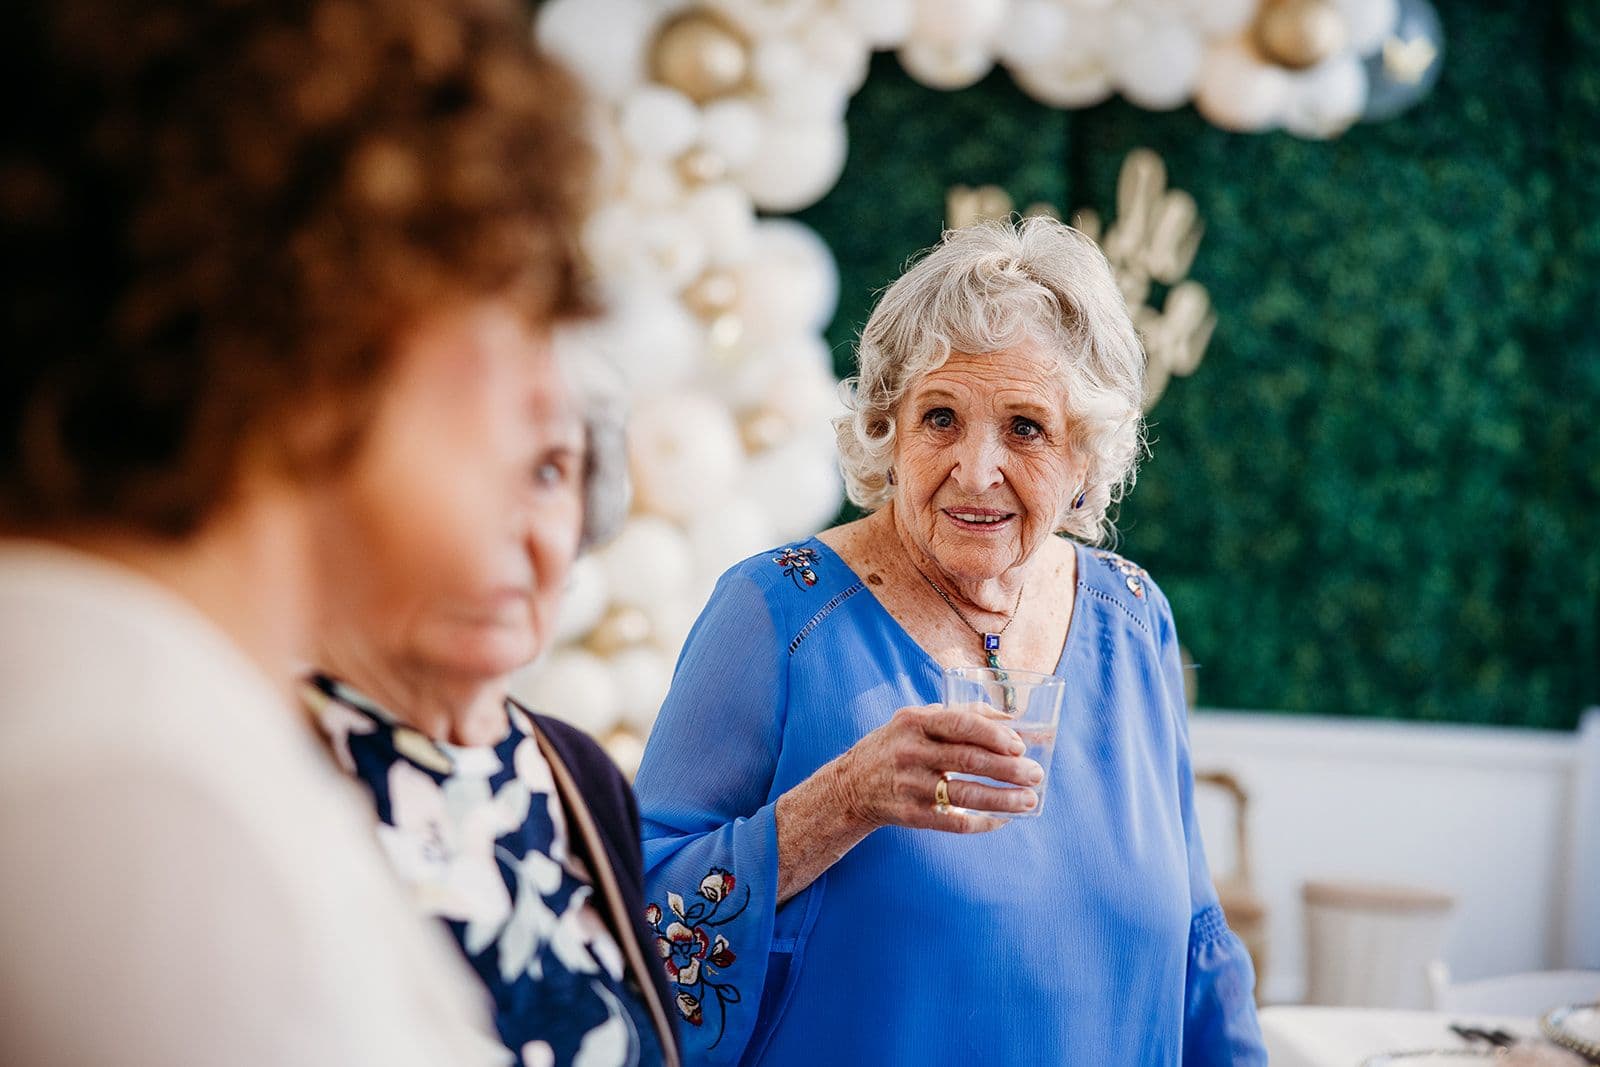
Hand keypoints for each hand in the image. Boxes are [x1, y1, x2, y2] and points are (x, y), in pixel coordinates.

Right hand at [828, 703, 1044, 832]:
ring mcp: (910, 786)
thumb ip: (961, 715)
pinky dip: (982, 822)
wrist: (852, 785)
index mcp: (915, 722)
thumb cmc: (897, 745)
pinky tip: (1002, 819)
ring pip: (965, 795)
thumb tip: (1011, 720)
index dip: (993, 735)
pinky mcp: (911, 815)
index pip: (960, 724)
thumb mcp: (918, 720)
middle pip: (968, 760)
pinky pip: (954, 822)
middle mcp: (911, 752)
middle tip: (1036, 775)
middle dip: (1008, 769)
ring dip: (1003, 799)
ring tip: (1029, 800)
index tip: (1020, 745)